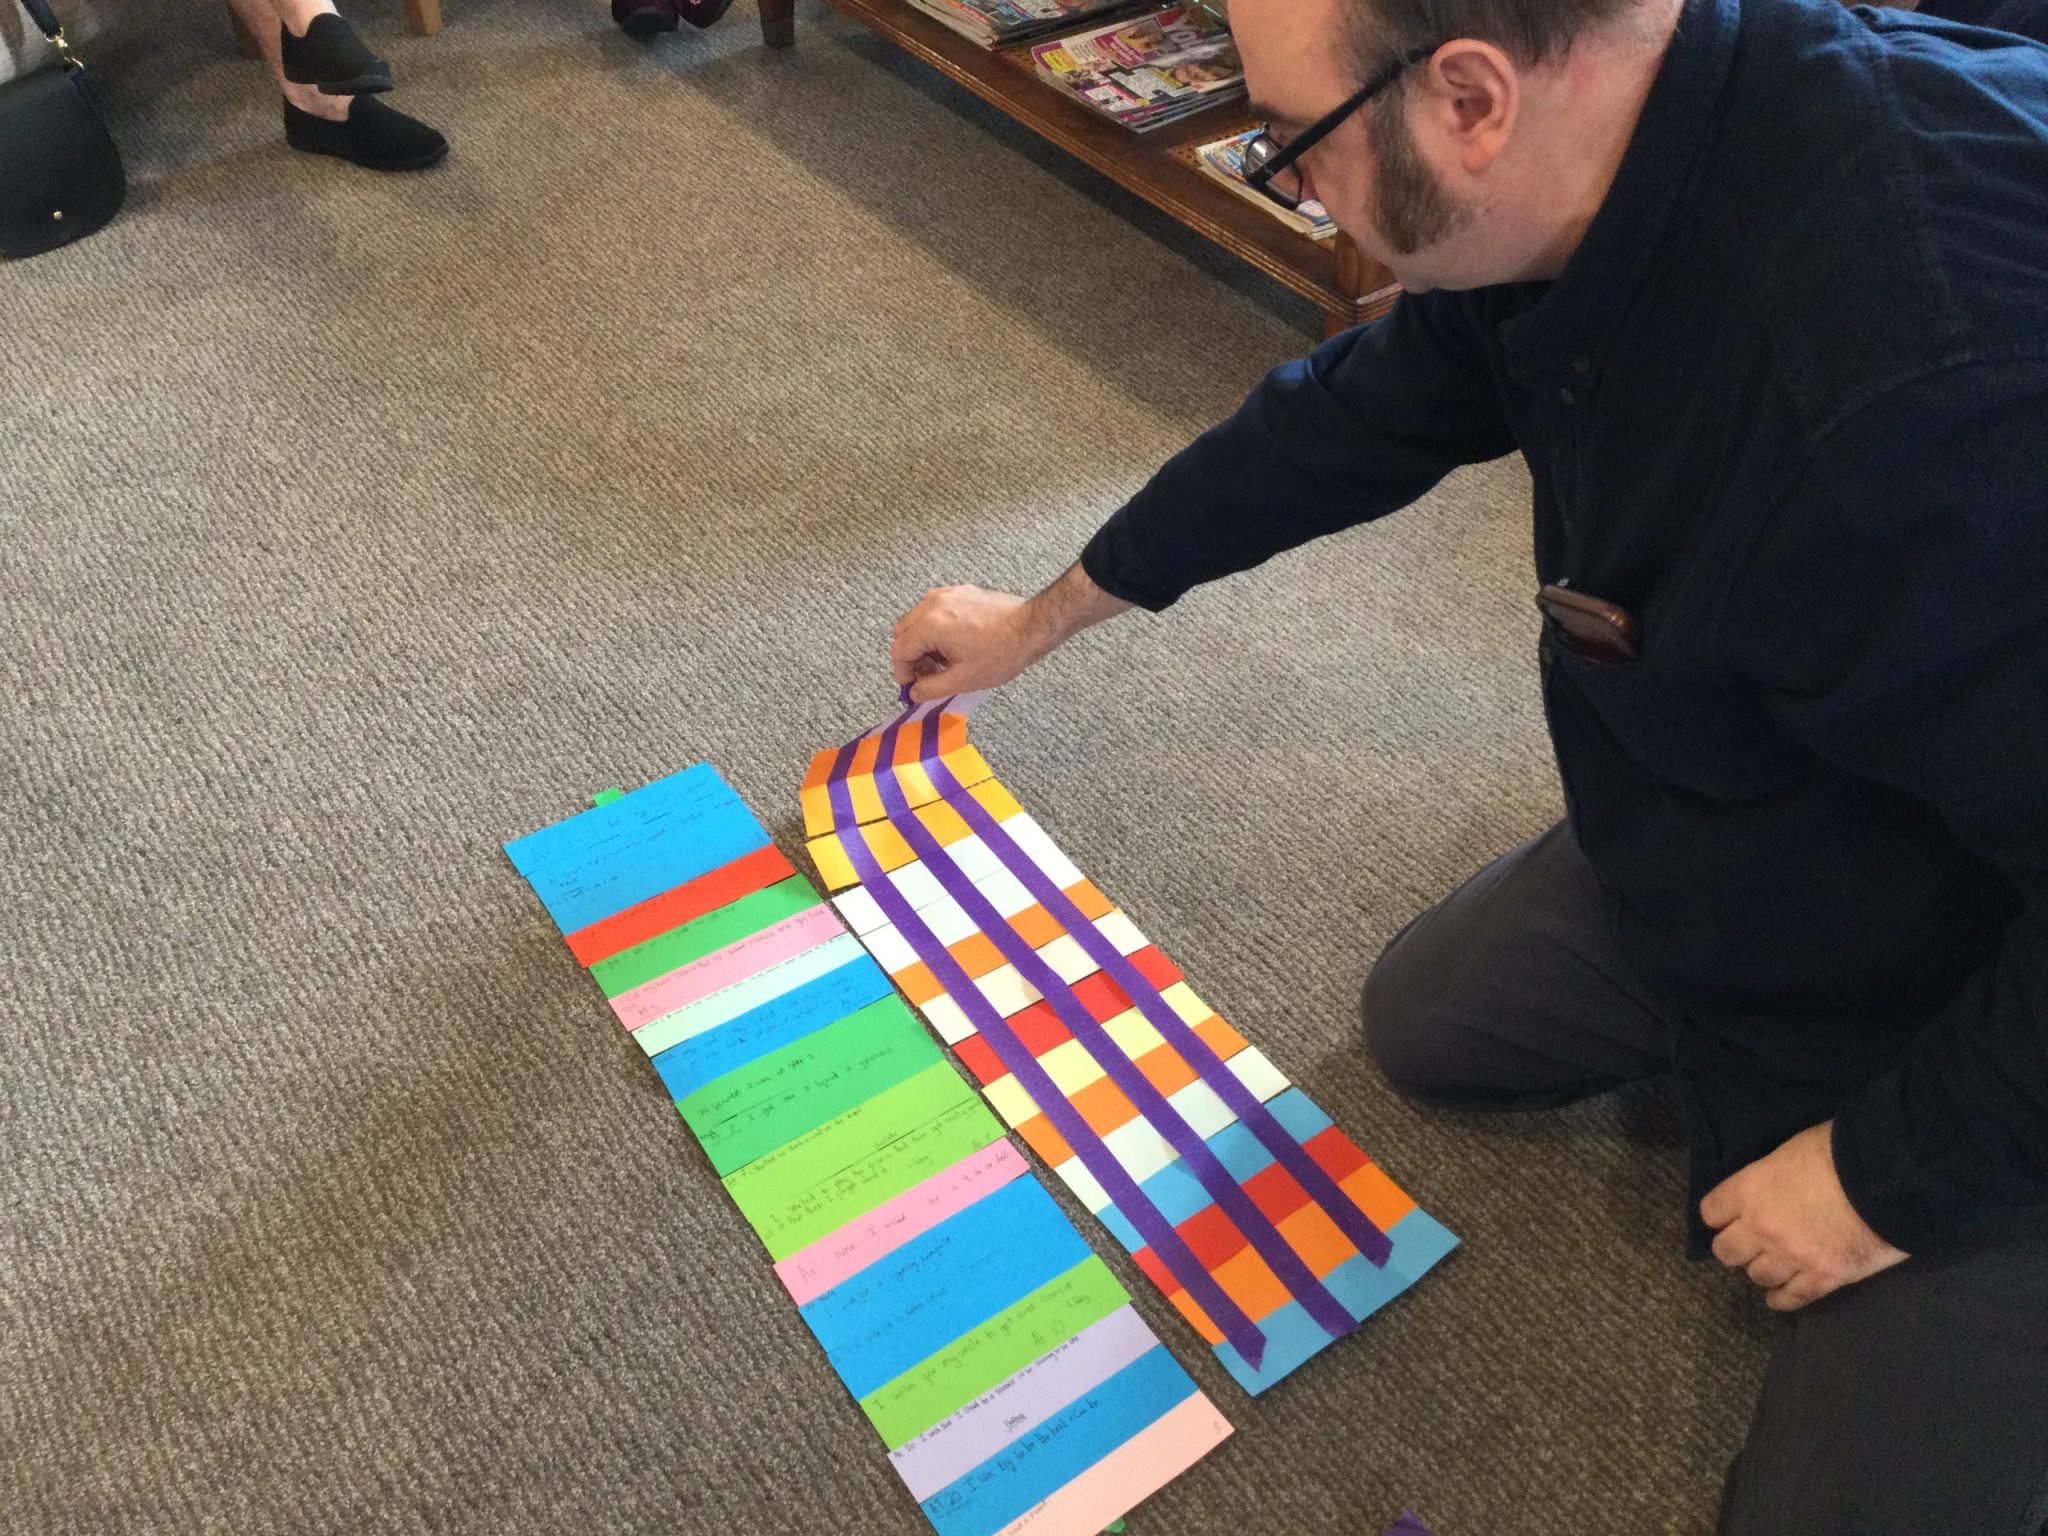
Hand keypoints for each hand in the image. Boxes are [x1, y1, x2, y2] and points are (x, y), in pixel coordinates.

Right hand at [891, 566, 1130, 702]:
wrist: (1031, 627)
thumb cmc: (1001, 653)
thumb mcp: (963, 680)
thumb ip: (931, 688)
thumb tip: (914, 693)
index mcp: (930, 624)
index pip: (899, 650)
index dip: (903, 672)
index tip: (913, 686)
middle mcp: (932, 603)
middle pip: (903, 632)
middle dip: (911, 657)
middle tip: (929, 676)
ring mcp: (946, 594)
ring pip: (917, 620)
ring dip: (923, 642)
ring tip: (945, 662)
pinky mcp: (960, 592)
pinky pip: (934, 610)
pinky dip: (936, 628)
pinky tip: (955, 645)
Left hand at [1701, 1120, 1906, 1311]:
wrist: (1889, 1179)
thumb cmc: (1841, 1150)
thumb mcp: (1792, 1149)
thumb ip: (1773, 1174)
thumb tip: (1775, 1182)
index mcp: (1750, 1189)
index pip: (1711, 1212)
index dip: (1719, 1214)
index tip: (1727, 1215)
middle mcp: (1761, 1227)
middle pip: (1726, 1251)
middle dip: (1735, 1245)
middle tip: (1750, 1241)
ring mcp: (1791, 1256)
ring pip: (1757, 1276)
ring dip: (1762, 1269)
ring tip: (1772, 1264)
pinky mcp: (1823, 1278)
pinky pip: (1792, 1298)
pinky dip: (1783, 1299)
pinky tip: (1779, 1297)